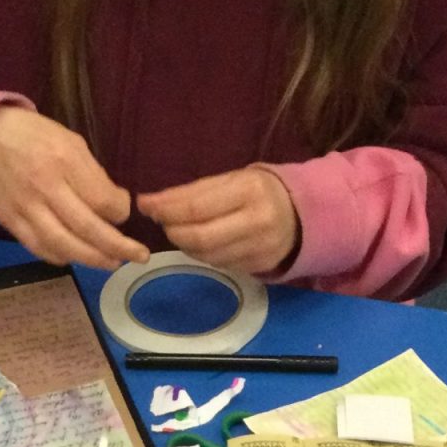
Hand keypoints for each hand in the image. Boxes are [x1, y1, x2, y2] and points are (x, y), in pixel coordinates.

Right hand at [0, 106, 147, 268]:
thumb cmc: (33, 136)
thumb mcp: (69, 141)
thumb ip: (92, 174)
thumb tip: (113, 207)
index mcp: (63, 161)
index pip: (101, 198)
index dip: (120, 211)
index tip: (125, 212)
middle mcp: (45, 188)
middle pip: (87, 227)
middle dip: (117, 246)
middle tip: (138, 255)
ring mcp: (26, 209)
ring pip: (64, 245)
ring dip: (92, 259)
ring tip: (112, 263)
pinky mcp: (11, 223)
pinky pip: (39, 248)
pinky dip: (61, 257)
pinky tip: (77, 258)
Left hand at [138, 168, 300, 275]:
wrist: (300, 214)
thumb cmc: (257, 192)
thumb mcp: (231, 180)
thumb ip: (193, 192)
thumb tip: (150, 203)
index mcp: (249, 190)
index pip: (197, 206)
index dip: (166, 209)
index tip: (145, 205)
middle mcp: (258, 221)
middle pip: (200, 236)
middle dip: (172, 231)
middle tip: (162, 223)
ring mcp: (260, 247)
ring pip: (207, 255)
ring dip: (184, 244)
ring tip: (178, 231)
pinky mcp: (260, 266)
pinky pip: (219, 264)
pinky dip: (201, 255)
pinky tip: (198, 243)